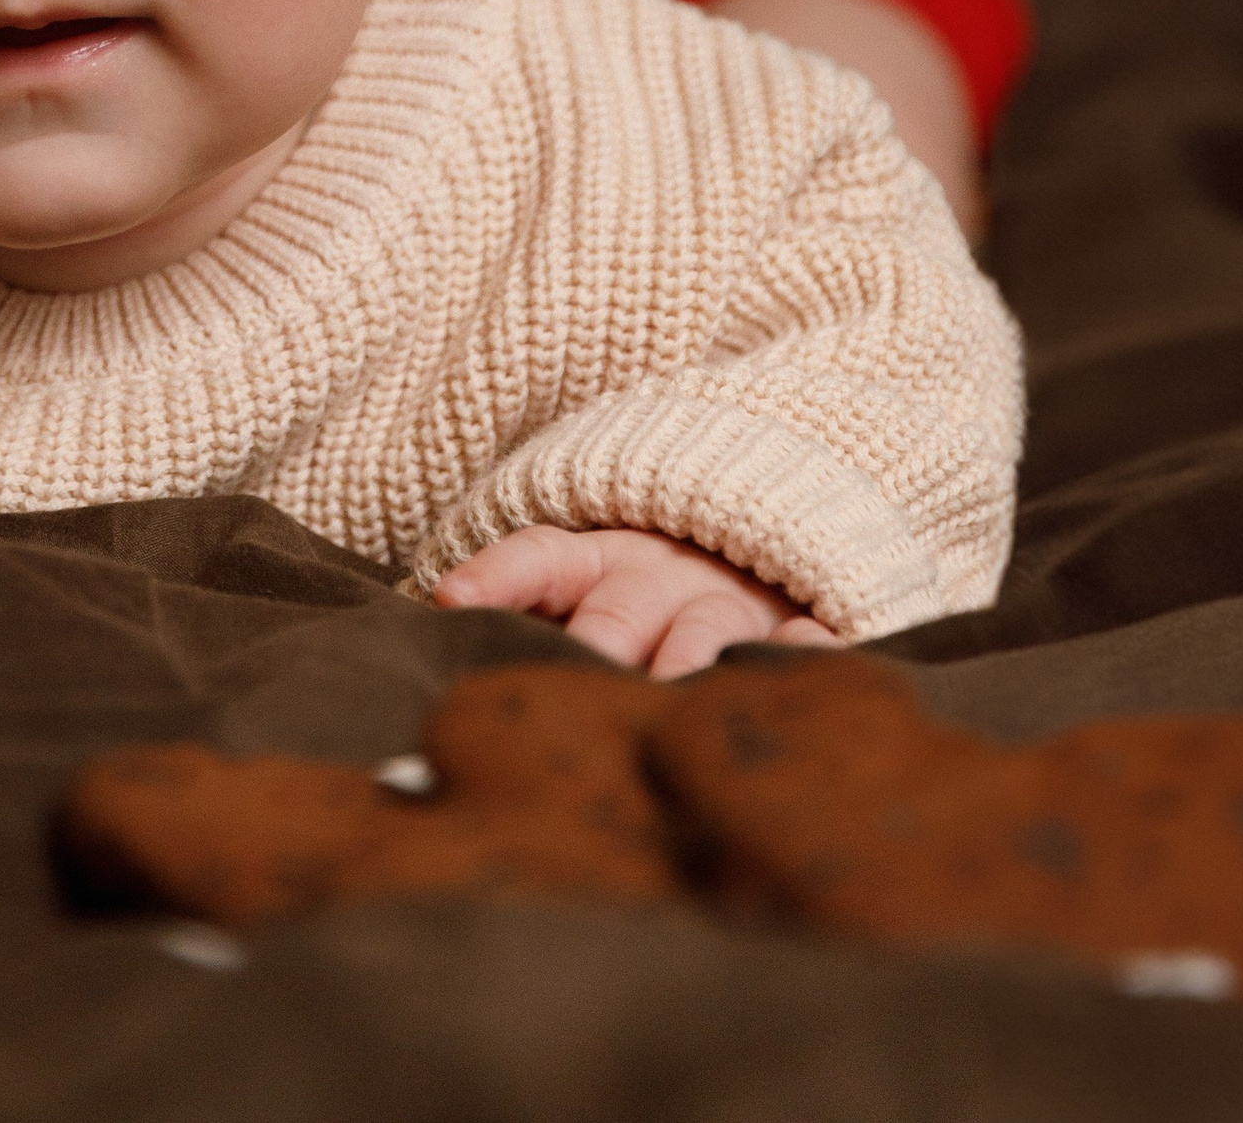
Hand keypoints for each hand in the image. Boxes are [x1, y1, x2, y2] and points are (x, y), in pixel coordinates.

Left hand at [433, 525, 841, 679]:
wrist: (771, 549)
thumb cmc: (652, 600)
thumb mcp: (590, 592)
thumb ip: (526, 619)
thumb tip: (436, 647)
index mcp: (600, 562)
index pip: (538, 555)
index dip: (495, 574)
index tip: (450, 597)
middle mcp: (662, 576)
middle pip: (615, 609)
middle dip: (591, 645)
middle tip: (570, 687)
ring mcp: (733, 604)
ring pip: (701, 628)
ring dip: (683, 660)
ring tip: (670, 692)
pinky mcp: (800, 630)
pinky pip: (805, 644)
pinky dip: (801, 656)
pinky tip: (795, 671)